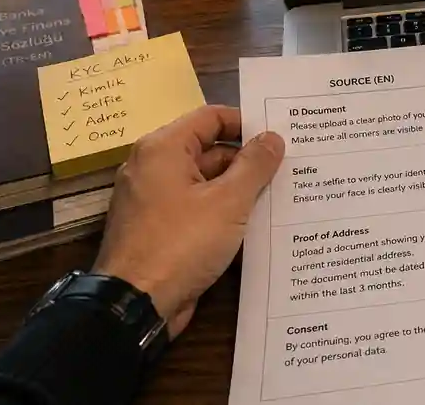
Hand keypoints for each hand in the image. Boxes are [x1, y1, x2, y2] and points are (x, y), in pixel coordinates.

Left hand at [93, 106, 284, 336]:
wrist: (135, 305)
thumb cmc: (182, 242)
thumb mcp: (228, 201)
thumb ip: (254, 165)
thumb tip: (273, 137)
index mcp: (163, 149)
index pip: (212, 117)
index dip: (248, 123)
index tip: (281, 137)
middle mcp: (153, 167)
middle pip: (209, 149)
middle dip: (248, 160)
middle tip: (290, 168)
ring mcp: (153, 200)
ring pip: (205, 182)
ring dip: (238, 188)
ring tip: (281, 195)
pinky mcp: (158, 228)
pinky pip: (196, 207)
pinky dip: (222, 211)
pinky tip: (254, 223)